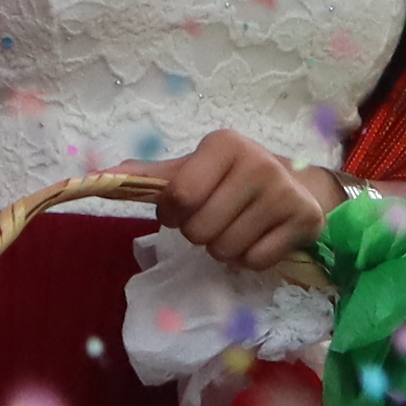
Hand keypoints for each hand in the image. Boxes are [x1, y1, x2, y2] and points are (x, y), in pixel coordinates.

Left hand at [155, 132, 338, 273]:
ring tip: (236, 227)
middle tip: (215, 218)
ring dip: (223, 248)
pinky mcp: (304, 219)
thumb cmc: (230, 179)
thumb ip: (149, 177)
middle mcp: (258, 162)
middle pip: (199, 230)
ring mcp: (284, 192)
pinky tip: (258, 237)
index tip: (182, 209)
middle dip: (199, 233)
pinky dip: (249, 259)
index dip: (171, 214)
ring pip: (225, 250)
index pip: (178, 197)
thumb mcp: (192, 170)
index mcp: (225, 144)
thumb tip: (100, 177)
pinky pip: (254, 261)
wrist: (292, 185)